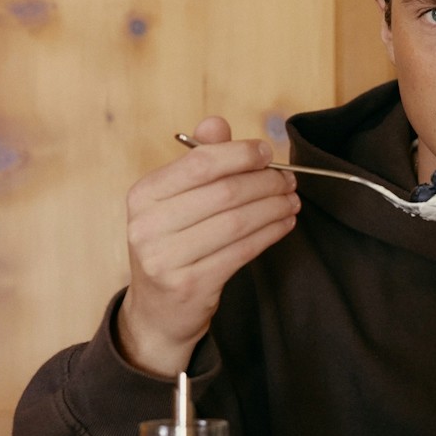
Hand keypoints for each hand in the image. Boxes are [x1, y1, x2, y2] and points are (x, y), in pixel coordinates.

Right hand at [118, 116, 299, 377]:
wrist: (158, 312)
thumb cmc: (173, 246)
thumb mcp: (174, 201)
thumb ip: (197, 160)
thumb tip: (217, 123)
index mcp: (143, 195)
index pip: (199, 163)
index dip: (239, 154)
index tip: (266, 152)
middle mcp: (148, 225)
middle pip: (224, 192)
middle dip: (265, 183)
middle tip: (289, 181)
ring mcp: (166, 258)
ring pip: (237, 222)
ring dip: (273, 208)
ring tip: (292, 202)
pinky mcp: (190, 284)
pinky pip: (242, 251)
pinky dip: (269, 234)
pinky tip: (284, 224)